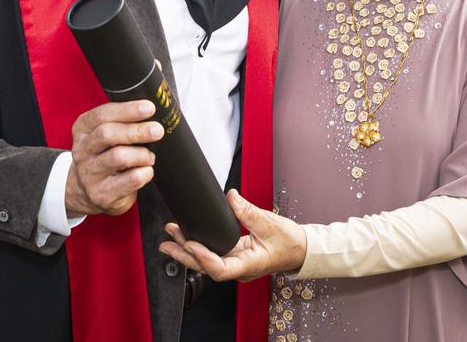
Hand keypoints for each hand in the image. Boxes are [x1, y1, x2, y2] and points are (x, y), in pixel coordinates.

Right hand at [65, 100, 161, 217]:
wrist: (87, 191)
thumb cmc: (103, 156)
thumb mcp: (104, 134)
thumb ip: (121, 121)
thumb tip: (150, 110)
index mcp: (82, 130)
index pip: (102, 115)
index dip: (127, 110)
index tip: (149, 108)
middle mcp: (82, 151)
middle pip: (108, 134)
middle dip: (137, 130)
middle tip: (157, 130)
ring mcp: (90, 174)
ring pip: (119, 157)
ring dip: (142, 154)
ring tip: (150, 156)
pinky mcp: (102, 194)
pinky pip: (130, 180)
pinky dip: (145, 173)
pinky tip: (146, 171)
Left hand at [158, 190, 306, 282]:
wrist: (300, 249)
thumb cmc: (289, 242)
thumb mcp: (270, 224)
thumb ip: (248, 211)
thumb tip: (230, 196)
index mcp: (248, 266)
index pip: (220, 269)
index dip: (203, 258)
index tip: (190, 243)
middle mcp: (238, 268)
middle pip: (205, 267)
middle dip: (184, 254)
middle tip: (166, 242)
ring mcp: (235, 263)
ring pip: (206, 261)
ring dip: (187, 249)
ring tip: (169, 237)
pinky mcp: (234, 255)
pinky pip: (212, 253)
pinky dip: (198, 245)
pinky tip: (185, 236)